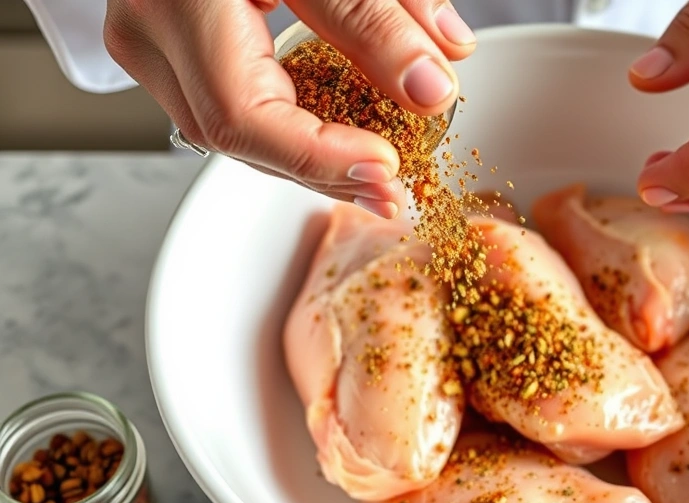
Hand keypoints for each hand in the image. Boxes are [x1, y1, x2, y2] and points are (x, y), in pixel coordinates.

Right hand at [103, 0, 476, 217]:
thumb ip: (376, 15)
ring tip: (380, 176)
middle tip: (397, 191)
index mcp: (177, 1)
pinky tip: (343, 143)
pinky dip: (294, 130)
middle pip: (239, 137)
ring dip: (313, 160)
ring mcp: (155, 49)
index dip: (319, 155)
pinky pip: (235, 109)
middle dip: (325, 171)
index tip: (387, 166)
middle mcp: (151, 35)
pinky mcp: (173, 52)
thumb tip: (432, 86)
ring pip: (236, 134)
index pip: (242, 114)